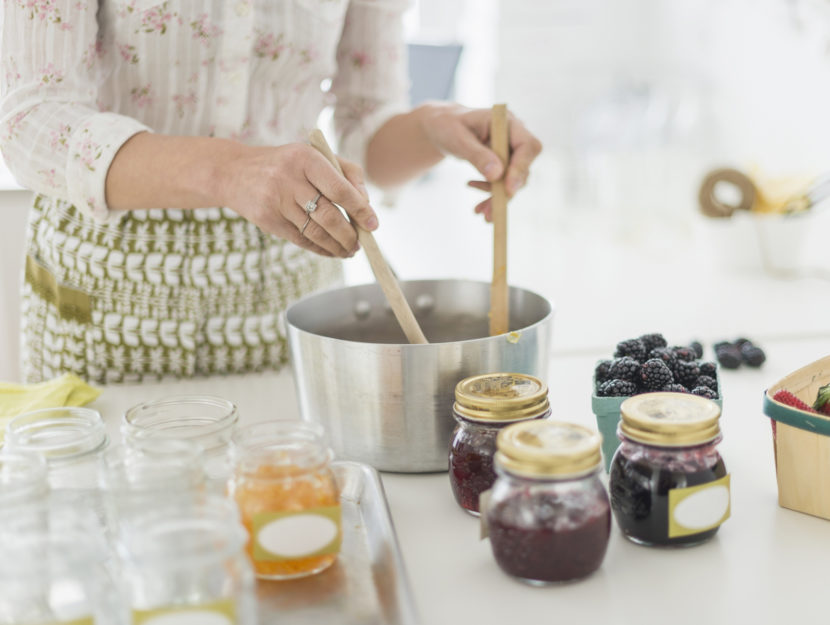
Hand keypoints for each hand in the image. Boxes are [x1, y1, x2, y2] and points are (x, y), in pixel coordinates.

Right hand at [216, 143, 376, 257]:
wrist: (234, 172)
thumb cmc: (285, 164)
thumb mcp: (312, 156)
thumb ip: (345, 172)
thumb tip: (366, 203)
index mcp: (305, 158)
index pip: (339, 188)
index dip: (360, 209)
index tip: (373, 224)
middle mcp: (289, 179)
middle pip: (328, 215)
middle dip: (349, 234)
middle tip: (361, 243)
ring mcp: (276, 201)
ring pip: (315, 232)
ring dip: (337, 246)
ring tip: (349, 250)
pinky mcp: (268, 220)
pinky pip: (300, 240)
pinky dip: (320, 249)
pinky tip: (331, 251)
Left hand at [420, 103, 541, 220]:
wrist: (443, 128)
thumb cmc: (448, 126)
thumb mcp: (458, 140)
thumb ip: (477, 155)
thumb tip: (496, 175)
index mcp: (506, 122)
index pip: (527, 146)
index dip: (521, 168)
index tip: (508, 190)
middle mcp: (513, 136)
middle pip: (523, 167)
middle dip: (506, 191)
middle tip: (489, 212)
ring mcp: (511, 151)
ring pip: (514, 180)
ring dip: (498, 198)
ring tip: (479, 212)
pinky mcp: (505, 163)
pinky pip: (504, 184)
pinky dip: (492, 196)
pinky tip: (478, 205)